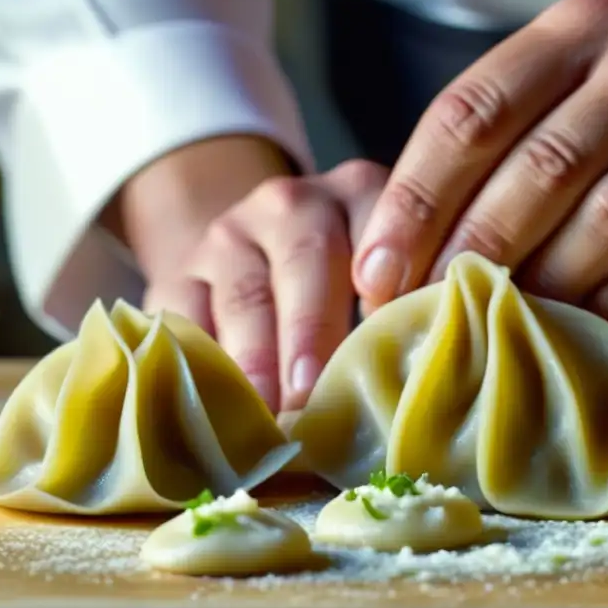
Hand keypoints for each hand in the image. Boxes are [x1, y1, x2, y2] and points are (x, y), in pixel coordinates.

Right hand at [176, 160, 385, 412]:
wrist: (253, 263)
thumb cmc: (346, 291)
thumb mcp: (386, 278)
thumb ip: (409, 307)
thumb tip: (427, 368)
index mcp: (360, 195)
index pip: (376, 230)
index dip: (381, 286)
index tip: (383, 337)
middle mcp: (293, 204)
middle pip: (304, 262)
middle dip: (309, 332)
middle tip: (312, 392)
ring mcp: (229, 237)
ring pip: (243, 296)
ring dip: (256, 359)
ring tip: (269, 413)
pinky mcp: (179, 274)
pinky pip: (184, 317)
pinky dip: (200, 362)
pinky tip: (218, 404)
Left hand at [352, 0, 607, 327]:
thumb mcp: (574, 111)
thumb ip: (500, 163)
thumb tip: (404, 263)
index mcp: (579, 35)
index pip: (471, 113)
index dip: (413, 202)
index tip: (376, 273)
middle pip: (534, 169)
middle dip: (467, 255)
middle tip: (427, 314)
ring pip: (603, 221)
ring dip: (542, 287)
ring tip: (501, 326)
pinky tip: (579, 328)